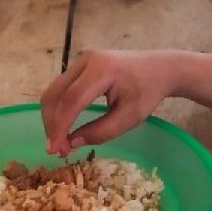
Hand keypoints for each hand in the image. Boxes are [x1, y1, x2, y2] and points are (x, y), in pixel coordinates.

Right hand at [41, 50, 172, 156]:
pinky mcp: (80, 65)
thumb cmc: (148, 92)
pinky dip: (59, 108)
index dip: (60, 126)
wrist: (160, 68)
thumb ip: (101, 132)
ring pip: (54, 91)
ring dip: (52, 117)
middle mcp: (86, 60)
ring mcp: (81, 60)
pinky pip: (61, 88)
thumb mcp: (130, 117)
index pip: (71, 100)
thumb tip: (70, 144)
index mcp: (102, 70)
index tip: (55, 150)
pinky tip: (64, 125)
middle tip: (56, 149)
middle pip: (56, 94)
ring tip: (60, 140)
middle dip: (52, 123)